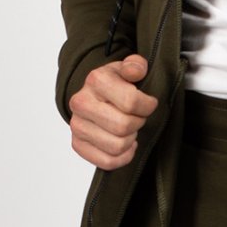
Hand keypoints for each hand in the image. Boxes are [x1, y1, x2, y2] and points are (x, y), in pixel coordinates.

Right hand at [70, 53, 157, 169]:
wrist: (94, 96)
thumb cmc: (115, 84)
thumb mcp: (127, 69)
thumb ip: (136, 65)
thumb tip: (136, 70)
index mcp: (95, 80)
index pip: (131, 102)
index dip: (148, 106)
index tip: (148, 104)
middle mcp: (81, 103)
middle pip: (123, 126)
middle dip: (138, 123)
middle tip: (138, 117)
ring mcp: (77, 125)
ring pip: (117, 146)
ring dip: (130, 140)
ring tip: (129, 130)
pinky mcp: (77, 144)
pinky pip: (107, 161)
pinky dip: (122, 157)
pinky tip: (126, 145)